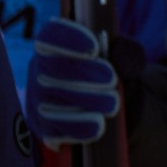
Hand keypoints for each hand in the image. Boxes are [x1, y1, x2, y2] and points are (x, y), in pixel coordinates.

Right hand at [25, 19, 122, 147]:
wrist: (113, 106)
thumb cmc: (114, 73)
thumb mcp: (124, 60)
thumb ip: (127, 53)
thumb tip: (122, 58)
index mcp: (57, 47)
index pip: (51, 36)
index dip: (68, 39)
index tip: (94, 46)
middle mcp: (41, 72)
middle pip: (50, 70)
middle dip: (83, 74)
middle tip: (111, 79)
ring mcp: (39, 102)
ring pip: (49, 103)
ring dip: (82, 104)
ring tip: (112, 105)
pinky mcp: (44, 129)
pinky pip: (51, 131)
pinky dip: (75, 130)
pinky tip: (96, 127)